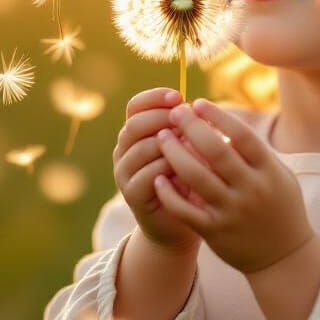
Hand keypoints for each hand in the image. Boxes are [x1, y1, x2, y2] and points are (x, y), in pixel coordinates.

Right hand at [112, 88, 209, 257]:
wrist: (180, 223)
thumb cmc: (189, 179)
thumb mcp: (190, 149)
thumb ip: (186, 129)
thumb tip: (194, 108)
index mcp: (136, 133)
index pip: (135, 106)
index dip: (154, 98)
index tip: (178, 96)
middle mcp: (124, 150)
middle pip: (135, 124)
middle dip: (162, 118)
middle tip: (185, 120)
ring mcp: (124, 173)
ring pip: (140, 148)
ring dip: (168, 144)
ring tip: (192, 145)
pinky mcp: (131, 195)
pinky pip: (147, 175)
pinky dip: (167, 169)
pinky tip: (185, 169)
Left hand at [151, 98, 314, 274]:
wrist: (284, 257)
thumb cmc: (280, 207)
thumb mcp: (278, 175)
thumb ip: (255, 151)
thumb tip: (224, 122)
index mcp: (268, 171)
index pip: (241, 136)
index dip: (218, 116)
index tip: (199, 103)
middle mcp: (250, 189)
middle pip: (216, 151)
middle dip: (191, 128)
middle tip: (175, 113)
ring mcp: (231, 211)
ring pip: (195, 177)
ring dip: (175, 153)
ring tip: (162, 137)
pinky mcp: (214, 231)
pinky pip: (185, 209)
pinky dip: (169, 192)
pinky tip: (158, 176)